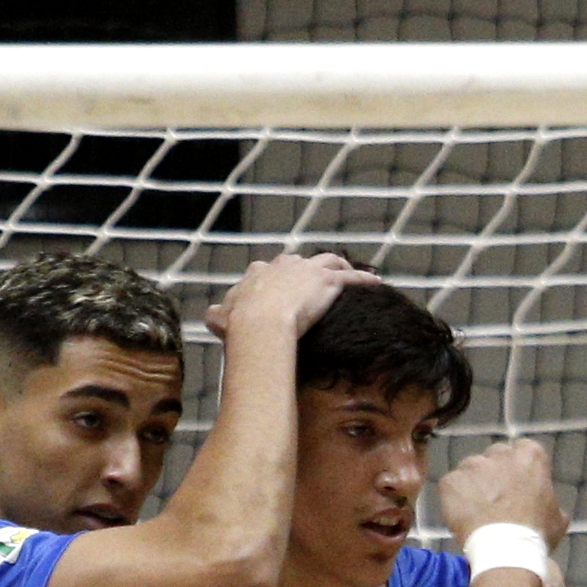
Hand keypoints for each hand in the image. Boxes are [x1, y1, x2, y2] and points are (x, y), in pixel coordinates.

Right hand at [206, 249, 372, 346]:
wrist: (261, 325)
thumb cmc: (240, 324)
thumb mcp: (222, 318)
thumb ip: (218, 315)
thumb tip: (210, 317)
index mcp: (260, 272)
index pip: (270, 268)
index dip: (279, 276)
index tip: (284, 286)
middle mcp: (285, 264)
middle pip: (301, 262)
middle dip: (310, 269)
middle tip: (318, 281)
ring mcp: (309, 271)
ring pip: (330, 262)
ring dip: (340, 267)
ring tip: (349, 276)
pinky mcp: (330, 282)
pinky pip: (353, 278)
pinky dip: (365, 279)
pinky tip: (376, 283)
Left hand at [440, 436, 571, 552]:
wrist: (505, 552)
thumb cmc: (535, 535)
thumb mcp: (557, 518)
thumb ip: (548, 501)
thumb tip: (545, 504)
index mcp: (530, 456)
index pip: (523, 450)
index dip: (518, 469)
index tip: (517, 485)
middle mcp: (500, 453)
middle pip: (495, 457)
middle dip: (495, 474)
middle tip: (497, 499)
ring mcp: (473, 465)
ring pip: (471, 469)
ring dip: (474, 485)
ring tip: (478, 511)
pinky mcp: (451, 480)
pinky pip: (452, 486)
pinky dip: (455, 499)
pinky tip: (464, 517)